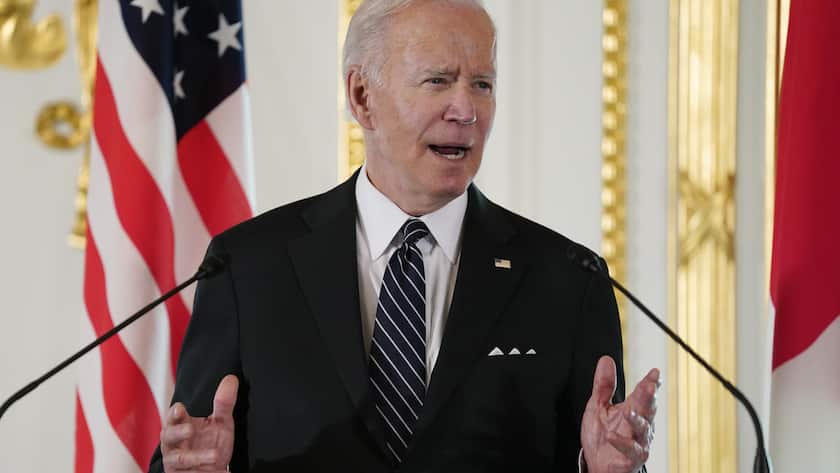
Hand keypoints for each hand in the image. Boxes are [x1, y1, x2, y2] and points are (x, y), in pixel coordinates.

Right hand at [161, 375, 238, 472]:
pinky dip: (201, 472)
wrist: (213, 470)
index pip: (174, 416)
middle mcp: (174, 443)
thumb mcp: (221, 423)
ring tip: (215, 455)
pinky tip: (217, 470)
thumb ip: (223, 403)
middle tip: (190, 429)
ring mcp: (175, 461)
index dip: (175, 413)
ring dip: (196, 457)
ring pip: (179, 458)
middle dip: (177, 432)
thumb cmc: (211, 443)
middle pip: (168, 436)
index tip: (180, 409)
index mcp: (181, 425)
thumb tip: (231, 379)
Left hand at [581, 356, 659, 472]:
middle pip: (647, 408)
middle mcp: (639, 424)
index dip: (650, 383)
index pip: (644, 393)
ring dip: (637, 419)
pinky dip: (622, 443)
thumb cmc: (601, 436)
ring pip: (643, 428)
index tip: (654, 373)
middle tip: (650, 386)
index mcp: (632, 408)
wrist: (597, 463)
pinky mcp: (633, 457)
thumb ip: (603, 385)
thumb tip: (606, 360)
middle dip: (648, 398)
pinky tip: (612, 436)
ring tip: (628, 411)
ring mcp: (638, 441)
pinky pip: (631, 450)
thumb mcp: (598, 406)